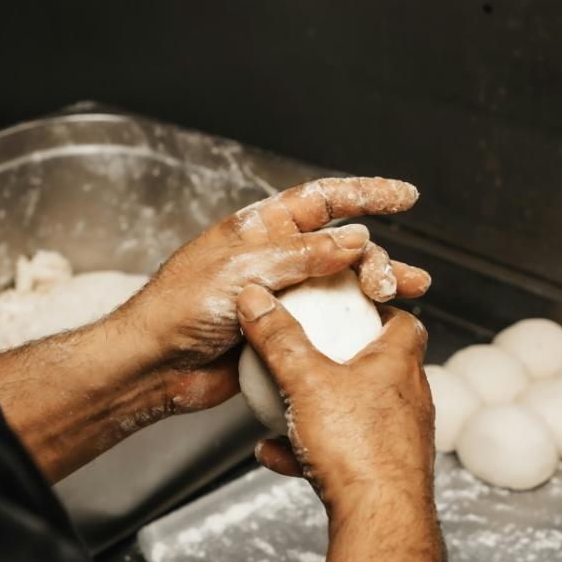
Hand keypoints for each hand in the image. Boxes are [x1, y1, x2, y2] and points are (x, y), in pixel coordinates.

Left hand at [123, 177, 431, 414]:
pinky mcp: (286, 335)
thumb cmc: (180, 309)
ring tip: (405, 297)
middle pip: (344, 247)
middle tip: (389, 283)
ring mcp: (284, 297)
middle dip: (377, 258)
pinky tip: (381, 331)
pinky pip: (331, 326)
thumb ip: (303, 254)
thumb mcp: (244, 270)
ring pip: (345, 287)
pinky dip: (360, 326)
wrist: (155, 366)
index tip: (406, 198)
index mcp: (263, 229)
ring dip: (379, 289)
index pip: (324, 200)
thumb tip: (355, 240)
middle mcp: (278, 259)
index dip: (367, 194)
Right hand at [236, 282, 450, 561]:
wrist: (381, 521)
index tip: (350, 307)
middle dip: (345, 360)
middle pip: (381, 367)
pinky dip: (311, 450)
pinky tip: (275, 454)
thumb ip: (279, 339)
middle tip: (311, 355)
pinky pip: (345, 453)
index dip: (379, 309)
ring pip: (359, 413)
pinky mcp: (388, 473)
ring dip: (323, 409)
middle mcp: (409, 400)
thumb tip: (258, 298)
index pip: (404, 322)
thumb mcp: (306, 381)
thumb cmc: (357, 447)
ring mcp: (401, 439)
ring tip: (287, 409)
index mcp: (399, 365)